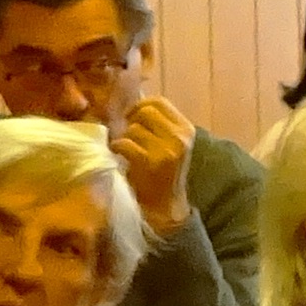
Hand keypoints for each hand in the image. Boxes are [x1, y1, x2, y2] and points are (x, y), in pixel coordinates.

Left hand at [109, 95, 197, 231]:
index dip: (141, 105)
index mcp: (187, 129)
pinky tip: (119, 155)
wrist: (166, 206)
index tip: (132, 116)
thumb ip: (159, 124)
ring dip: (125, 137)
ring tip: (127, 150)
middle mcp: (181, 137)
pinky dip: (117, 148)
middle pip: (146, 110)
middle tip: (127, 133)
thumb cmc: (164, 173)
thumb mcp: (171, 144)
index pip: (160, 102)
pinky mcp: (150, 162)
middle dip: (131, 120)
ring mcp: (167, 150)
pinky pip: (125, 143)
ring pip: (134, 128)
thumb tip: (134, 98)